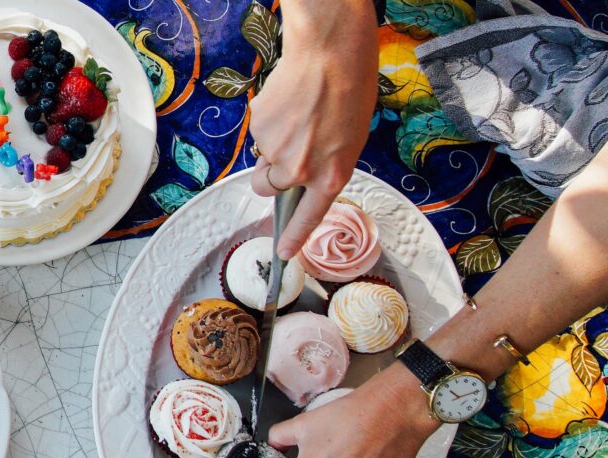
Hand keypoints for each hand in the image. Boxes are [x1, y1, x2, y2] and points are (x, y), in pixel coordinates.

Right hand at [248, 0, 378, 258]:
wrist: (329, 53)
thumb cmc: (349, 90)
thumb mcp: (349, 140)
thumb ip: (323, 166)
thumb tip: (296, 175)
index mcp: (330, 176)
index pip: (307, 217)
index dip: (293, 237)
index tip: (283, 254)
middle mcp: (300, 170)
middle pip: (266, 188)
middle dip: (268, 175)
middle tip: (284, 149)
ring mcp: (276, 151)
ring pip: (261, 159)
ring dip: (271, 145)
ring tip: (295, 116)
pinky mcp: (259, 129)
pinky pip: (257, 134)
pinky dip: (268, 123)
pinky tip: (287, 103)